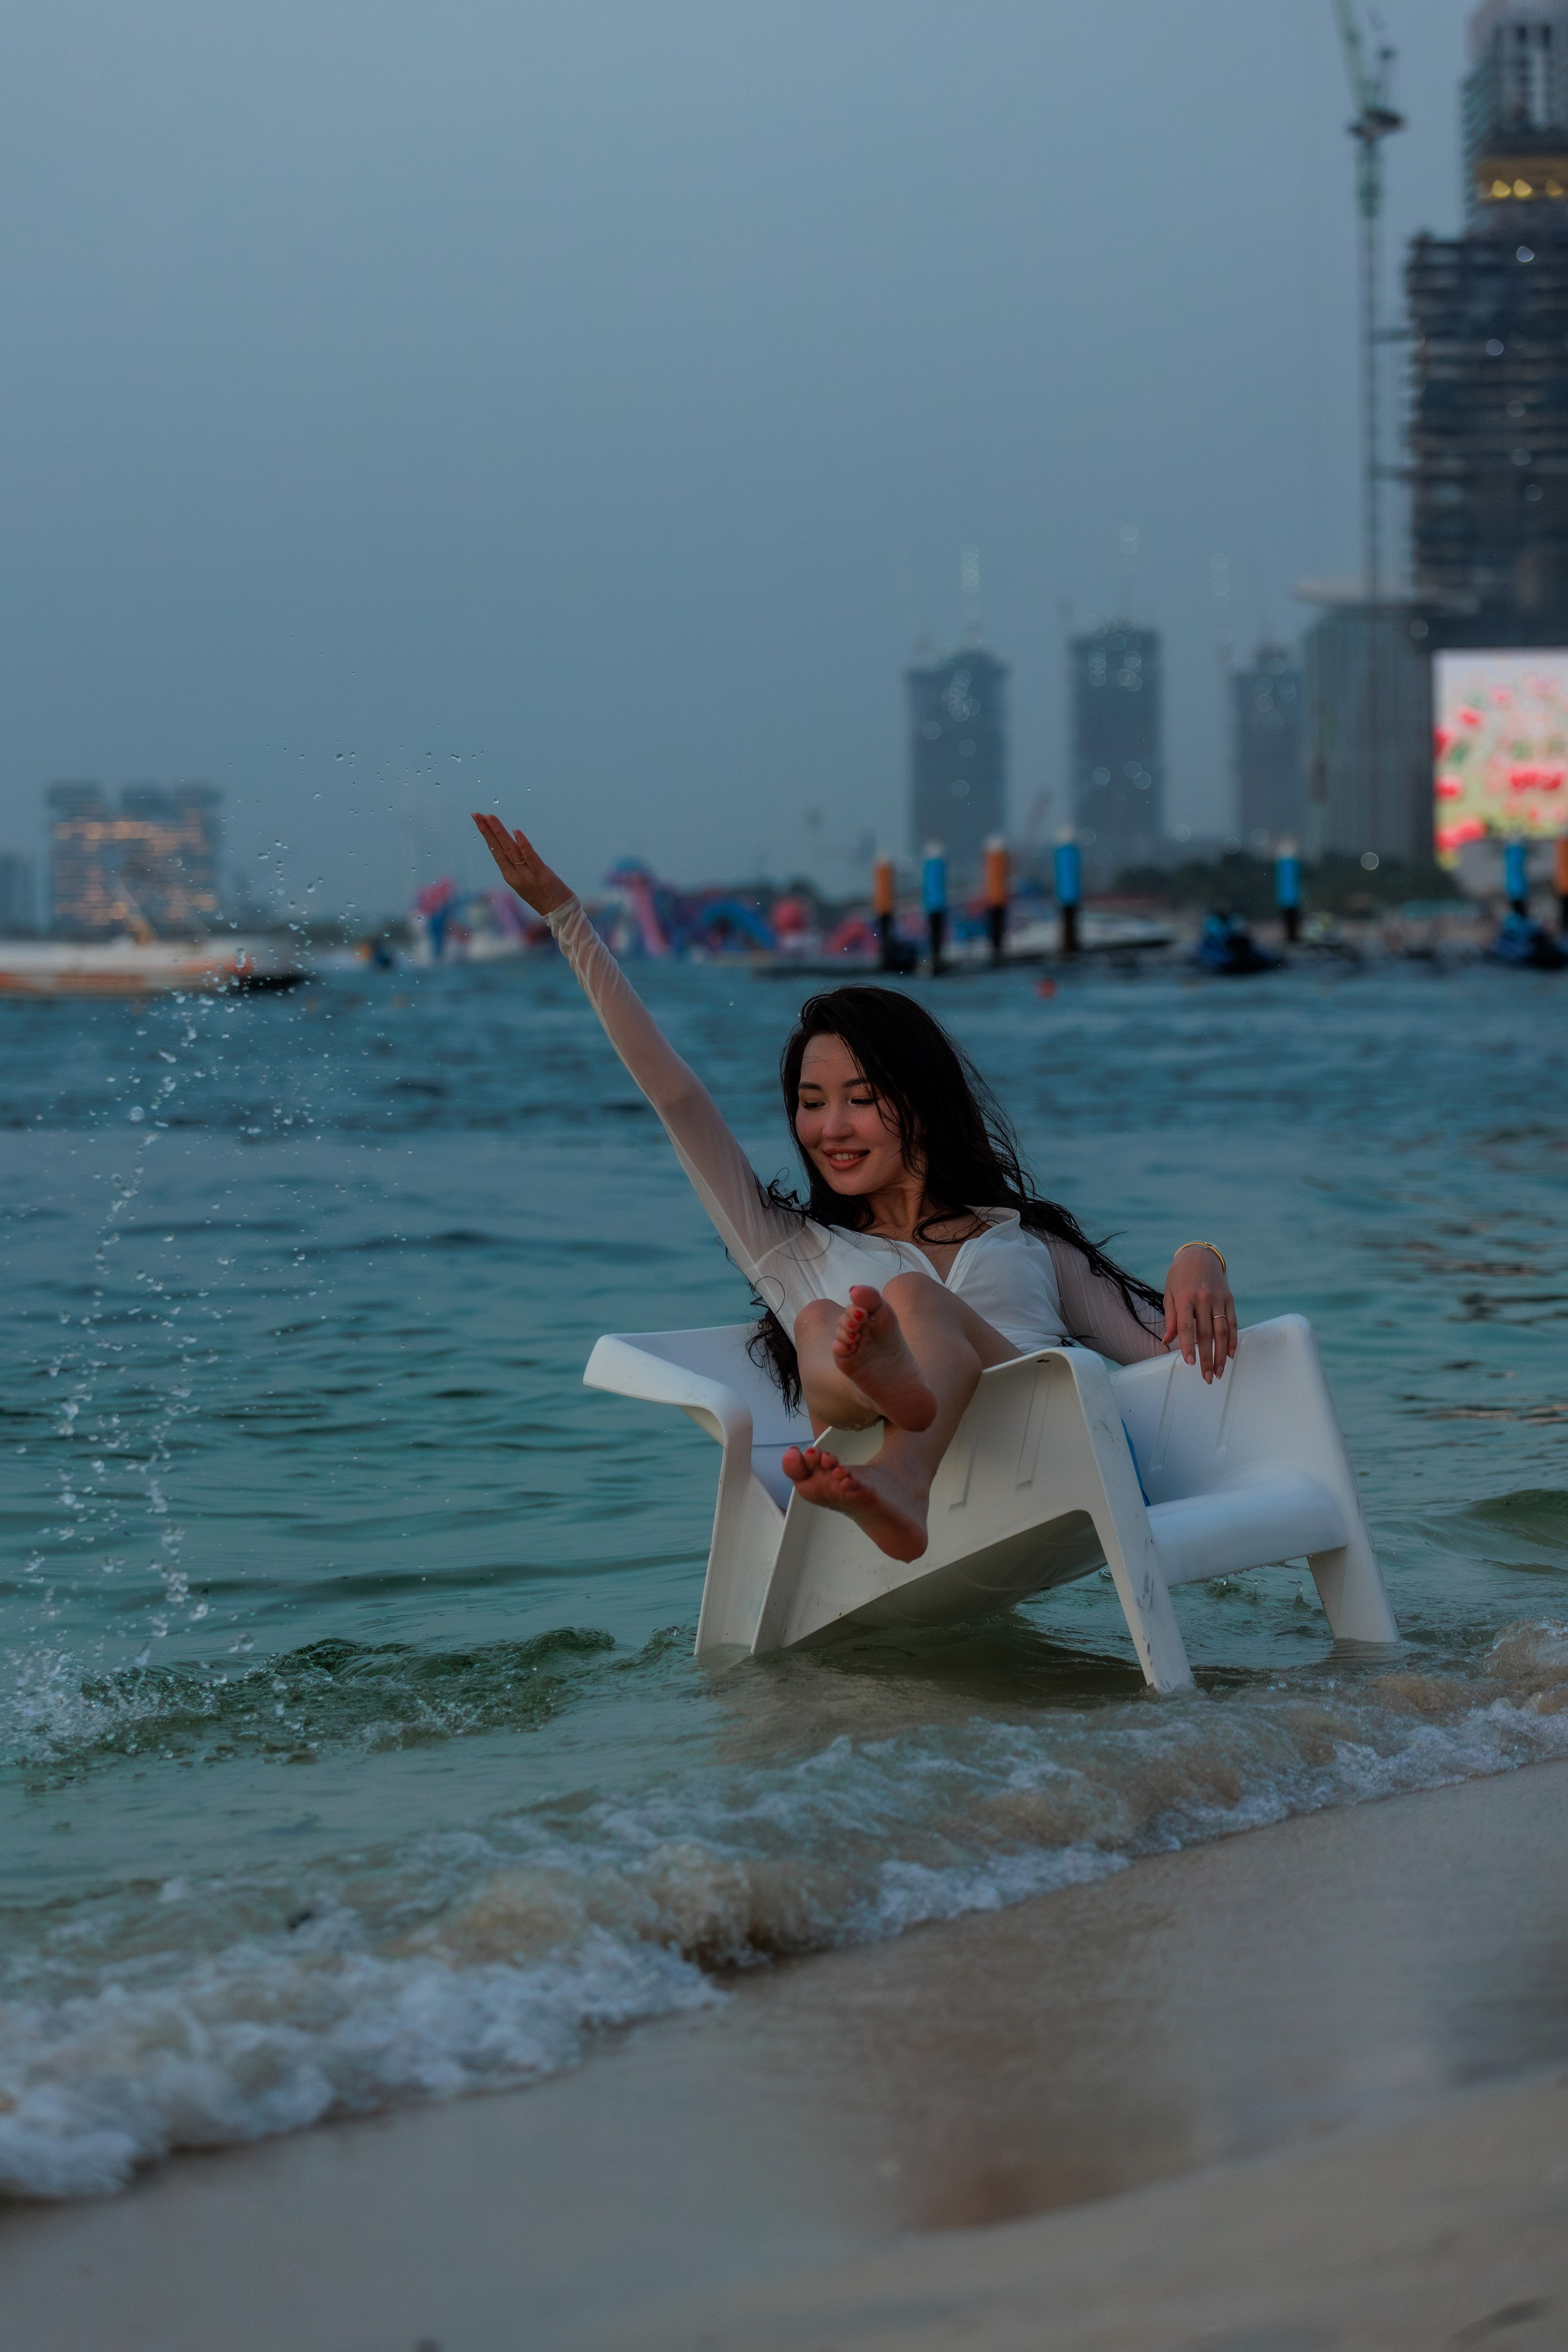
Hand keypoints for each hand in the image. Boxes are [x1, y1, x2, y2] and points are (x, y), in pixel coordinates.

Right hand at [471, 813, 573, 917]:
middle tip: (477, 815)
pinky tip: (516, 833)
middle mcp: (515, 876)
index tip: (479, 819)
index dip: (487, 835)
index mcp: (510, 876)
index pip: (496, 852)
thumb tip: (513, 844)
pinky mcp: (542, 876)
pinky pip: (531, 859)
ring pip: (511, 851)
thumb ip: (519, 864)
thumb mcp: (526, 880)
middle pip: (499, 849)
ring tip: (491, 818)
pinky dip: (524, 845)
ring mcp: (527, 876)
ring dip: (500, 833)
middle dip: (488, 831)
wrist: (560, 914)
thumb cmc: (544, 896)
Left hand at [1163, 1245, 1235, 1382]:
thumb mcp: (1169, 1293)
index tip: (1190, 1363)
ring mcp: (1218, 1299)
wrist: (1200, 1256)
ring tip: (1218, 1372)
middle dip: (1207, 1358)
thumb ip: (1171, 1318)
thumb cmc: (1179, 1277)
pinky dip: (1233, 1340)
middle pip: (1206, 1333)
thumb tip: (1166, 1341)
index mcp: (1184, 1297)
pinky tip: (1230, 1354)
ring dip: (1221, 1354)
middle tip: (1207, 1377)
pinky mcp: (1229, 1299)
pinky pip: (1233, 1322)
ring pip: (1222, 1331)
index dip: (1187, 1345)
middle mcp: (1203, 1298)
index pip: (1186, 1326)